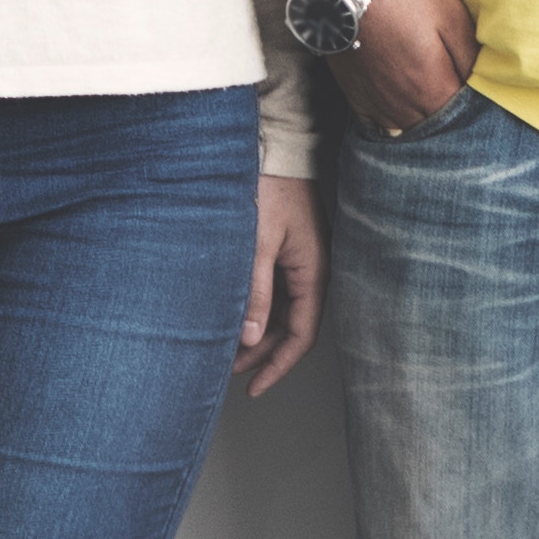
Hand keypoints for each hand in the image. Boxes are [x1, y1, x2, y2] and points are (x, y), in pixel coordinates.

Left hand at [233, 173, 322, 396]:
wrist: (275, 150)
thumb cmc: (268, 189)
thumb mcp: (257, 245)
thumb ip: (255, 292)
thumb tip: (250, 338)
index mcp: (314, 273)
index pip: (301, 334)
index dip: (277, 365)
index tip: (254, 387)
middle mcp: (312, 271)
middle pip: (290, 326)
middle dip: (261, 353)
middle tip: (228, 372)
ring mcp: (300, 262)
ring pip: (281, 310)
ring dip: (256, 332)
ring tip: (224, 350)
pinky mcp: (286, 251)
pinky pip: (274, 291)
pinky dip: (256, 308)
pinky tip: (233, 316)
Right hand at [326, 0, 477, 134]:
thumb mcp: (453, 17)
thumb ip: (471, 57)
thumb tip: (481, 84)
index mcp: (431, 87)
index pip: (461, 117)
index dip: (475, 110)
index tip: (482, 100)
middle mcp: (402, 103)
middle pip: (433, 127)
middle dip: (449, 121)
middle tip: (459, 102)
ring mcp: (374, 101)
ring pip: (405, 130)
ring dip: (421, 122)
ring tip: (431, 106)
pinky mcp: (354, 93)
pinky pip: (375, 123)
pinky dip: (390, 122)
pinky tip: (400, 109)